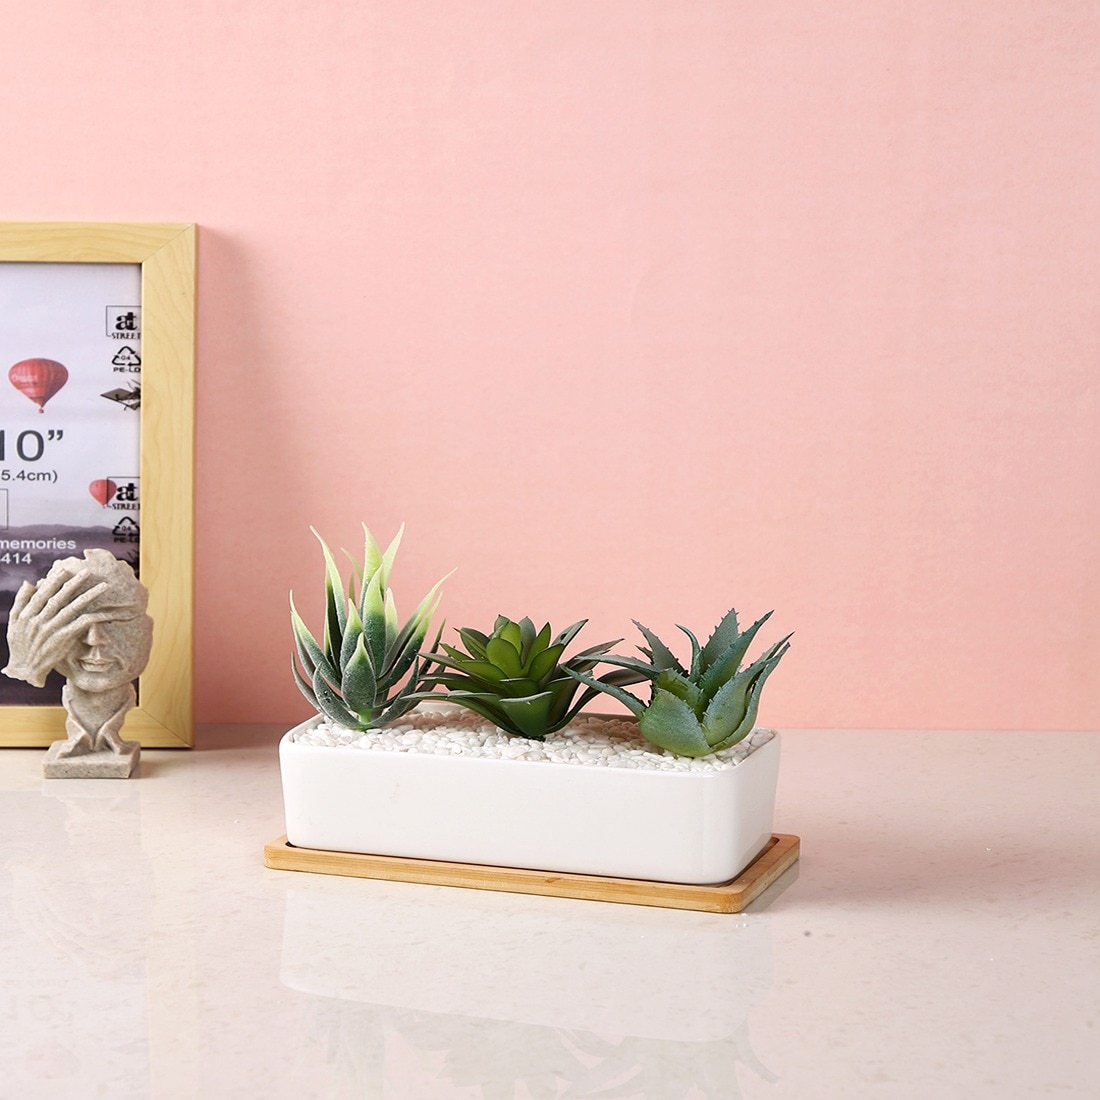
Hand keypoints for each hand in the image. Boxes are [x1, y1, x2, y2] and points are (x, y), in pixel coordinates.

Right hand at [3, 565, 114, 687]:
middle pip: (59, 598)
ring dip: (89, 596)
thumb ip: (21, 601)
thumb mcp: (15, 622)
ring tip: (103, 586)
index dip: (54, 581)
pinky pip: (79, 625)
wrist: (25, 668)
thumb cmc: (20, 644)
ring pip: (72, 609)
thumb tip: (29, 582)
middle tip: (88, 571)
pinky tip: (102, 611)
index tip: (65, 569)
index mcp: (27, 614)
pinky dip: (90, 617)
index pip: (43, 593)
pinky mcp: (62, 639)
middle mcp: (39, 620)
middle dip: (74, 583)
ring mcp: (51, 630)